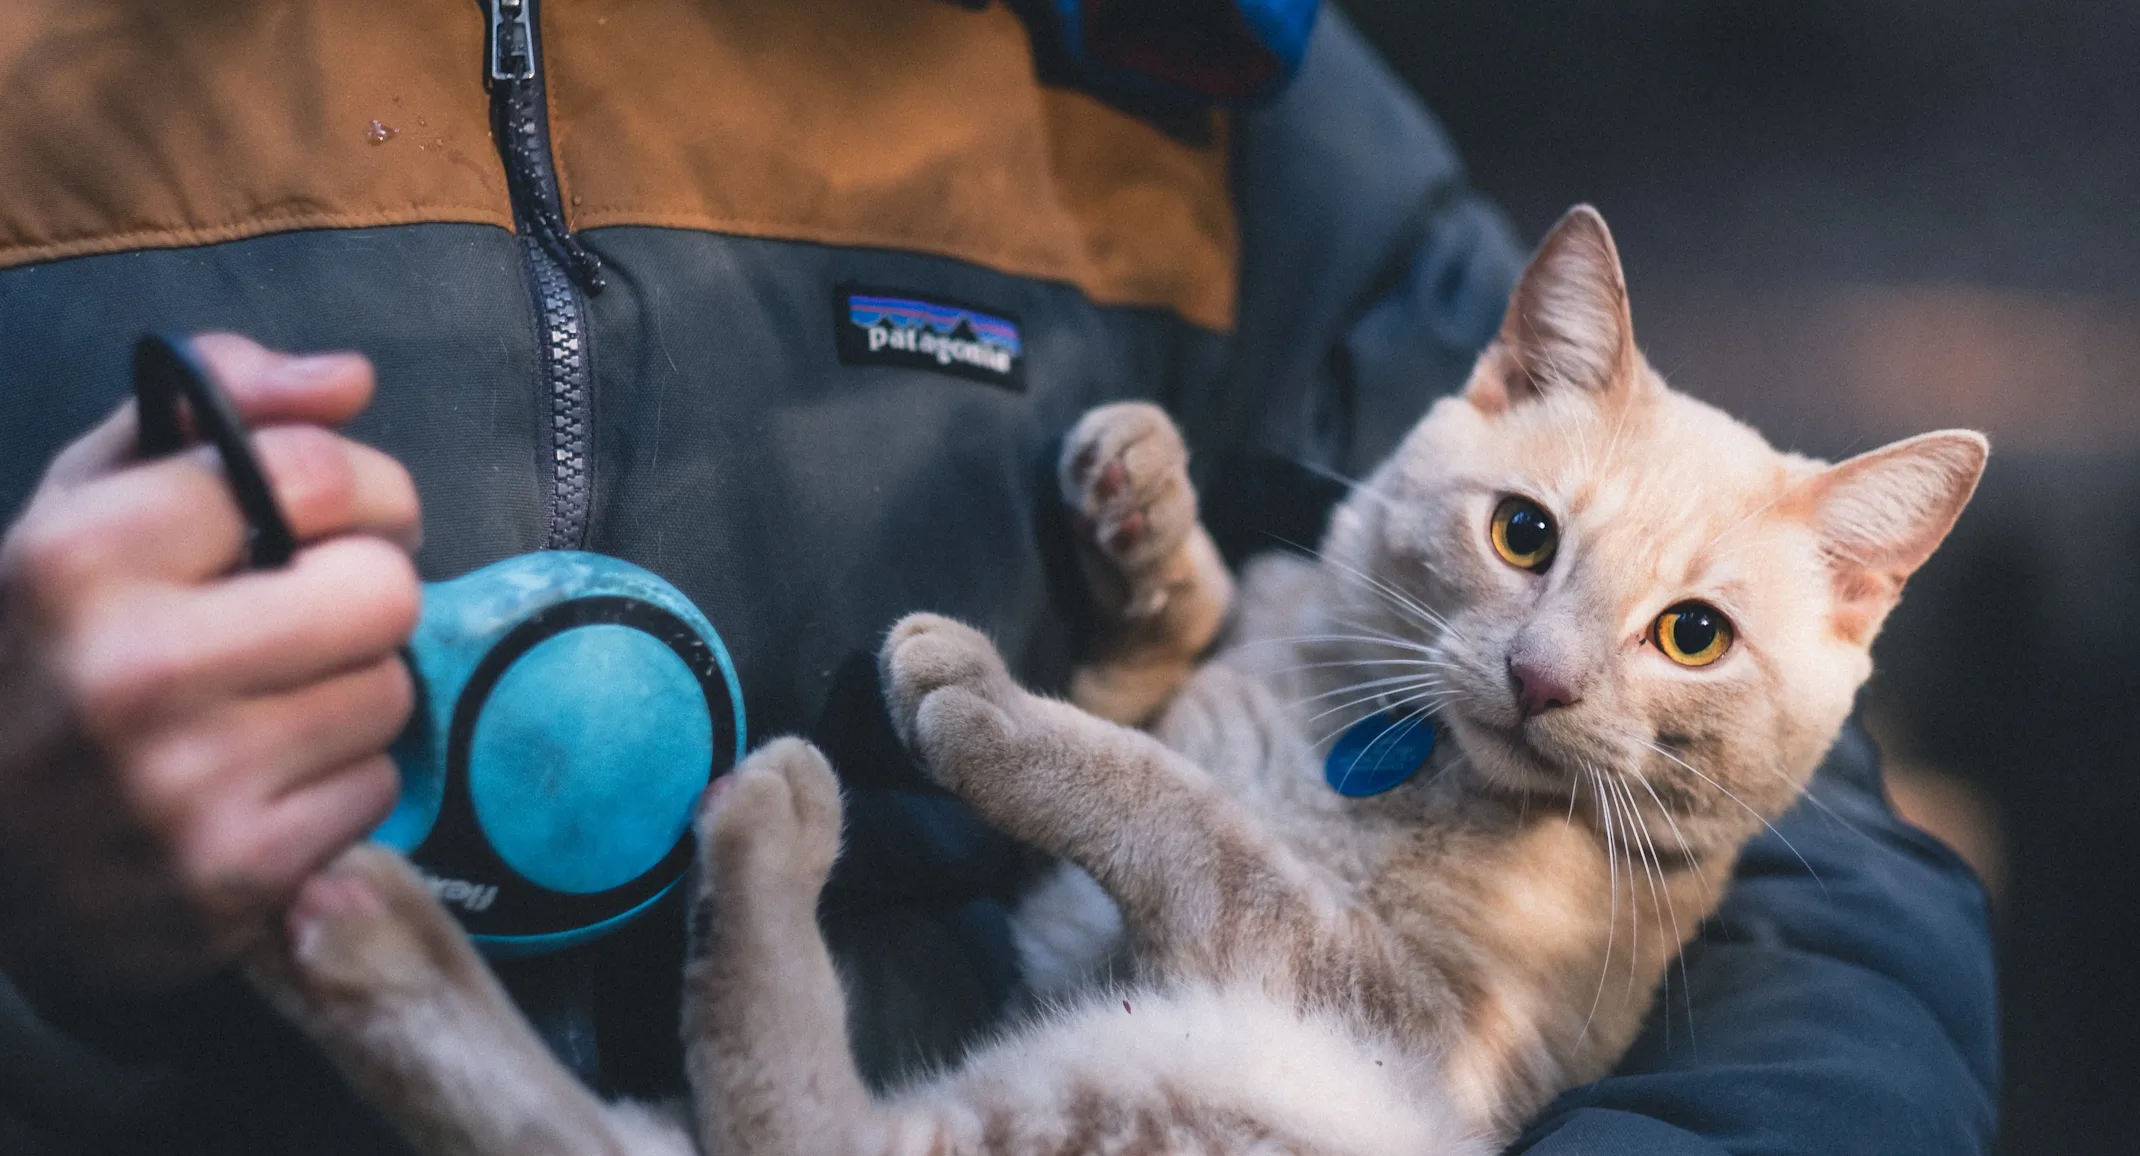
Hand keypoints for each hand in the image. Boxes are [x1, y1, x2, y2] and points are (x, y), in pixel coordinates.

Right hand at [0, 334, 421, 995]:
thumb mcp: (87, 508)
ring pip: (390, 692)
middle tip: (307, 619)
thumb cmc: (50, 655)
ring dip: (349, 693)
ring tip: (268, 706)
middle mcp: (131, 667)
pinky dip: (337, 784)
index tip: (339, 516)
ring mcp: (185, 781)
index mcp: (81, 556)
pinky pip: (377, 787)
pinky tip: (261, 784)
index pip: (316, 473)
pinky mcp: (237, 873)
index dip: (360, 489)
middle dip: (358, 597)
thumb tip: (349, 379)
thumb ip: (211, 409)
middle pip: (383, 588)